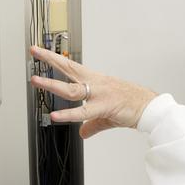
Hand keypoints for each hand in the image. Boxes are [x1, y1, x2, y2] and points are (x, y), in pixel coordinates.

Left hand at [29, 46, 156, 137]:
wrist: (149, 108)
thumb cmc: (131, 105)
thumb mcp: (107, 114)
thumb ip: (91, 124)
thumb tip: (83, 133)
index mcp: (96, 80)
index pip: (72, 66)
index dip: (56, 59)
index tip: (41, 52)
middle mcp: (96, 83)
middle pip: (69, 68)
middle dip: (50, 60)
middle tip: (34, 51)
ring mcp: (100, 93)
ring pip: (72, 88)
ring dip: (52, 84)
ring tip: (36, 80)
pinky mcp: (105, 106)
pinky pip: (83, 112)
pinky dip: (68, 114)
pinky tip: (55, 115)